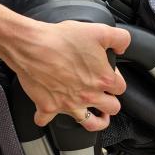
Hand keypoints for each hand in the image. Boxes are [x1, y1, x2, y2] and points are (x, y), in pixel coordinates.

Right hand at [4, 19, 130, 131]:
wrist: (32, 46)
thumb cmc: (61, 39)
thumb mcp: (99, 30)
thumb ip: (119, 38)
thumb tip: (122, 47)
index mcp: (102, 80)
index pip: (121, 87)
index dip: (116, 79)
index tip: (108, 74)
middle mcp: (88, 96)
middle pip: (112, 108)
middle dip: (111, 102)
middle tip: (105, 96)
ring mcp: (69, 104)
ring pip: (90, 123)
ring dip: (95, 120)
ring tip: (96, 115)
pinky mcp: (48, 107)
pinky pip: (46, 120)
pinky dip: (45, 117)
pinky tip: (48, 111)